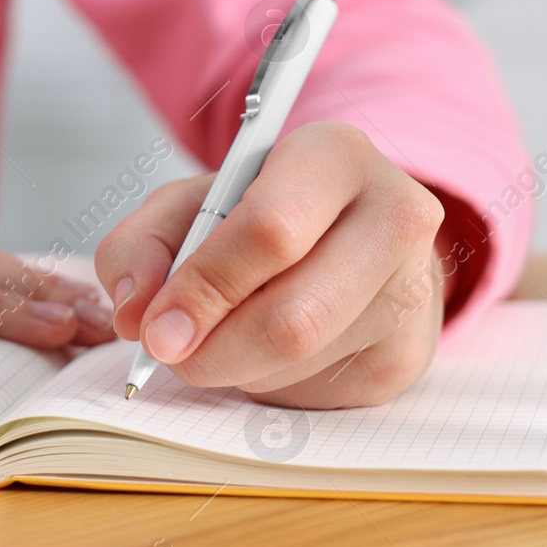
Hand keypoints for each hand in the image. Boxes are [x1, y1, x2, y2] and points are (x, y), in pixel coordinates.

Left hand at [96, 122, 448, 408]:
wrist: (345, 239)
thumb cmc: (256, 214)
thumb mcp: (186, 206)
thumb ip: (139, 247)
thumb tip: (135, 315)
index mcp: (335, 155)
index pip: (271, 230)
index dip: (204, 288)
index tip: (155, 328)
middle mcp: (394, 215)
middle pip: (293, 316)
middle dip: (212, 348)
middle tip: (170, 352)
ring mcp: (411, 289)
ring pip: (299, 361)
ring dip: (235, 365)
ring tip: (224, 331)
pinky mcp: (408, 352)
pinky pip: (316, 390)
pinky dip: (266, 379)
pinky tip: (264, 348)